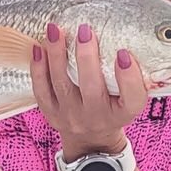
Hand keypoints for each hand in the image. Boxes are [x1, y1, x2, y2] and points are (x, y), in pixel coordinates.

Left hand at [31, 22, 148, 161]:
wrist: (92, 139)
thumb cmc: (113, 109)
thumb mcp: (129, 98)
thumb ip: (130, 77)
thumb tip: (123, 38)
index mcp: (123, 113)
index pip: (132, 98)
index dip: (129, 77)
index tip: (123, 53)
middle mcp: (97, 117)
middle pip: (92, 88)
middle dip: (86, 57)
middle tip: (85, 31)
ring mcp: (71, 116)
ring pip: (62, 85)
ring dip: (57, 55)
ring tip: (55, 31)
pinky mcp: (52, 114)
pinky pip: (42, 91)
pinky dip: (38, 69)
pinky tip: (38, 48)